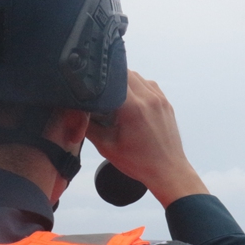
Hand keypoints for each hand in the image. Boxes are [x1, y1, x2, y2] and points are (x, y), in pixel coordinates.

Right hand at [86, 71, 208, 207]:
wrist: (168, 171)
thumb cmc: (140, 163)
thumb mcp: (106, 146)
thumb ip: (89, 126)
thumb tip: (76, 111)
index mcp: (133, 107)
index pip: (112, 77)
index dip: (99, 80)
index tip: (91, 86)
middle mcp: (149, 98)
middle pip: (125, 72)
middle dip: (110, 79)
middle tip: (101, 93)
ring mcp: (160, 99)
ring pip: (137, 76)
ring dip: (124, 82)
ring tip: (115, 98)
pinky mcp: (166, 103)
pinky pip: (149, 85)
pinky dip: (138, 88)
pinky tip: (131, 103)